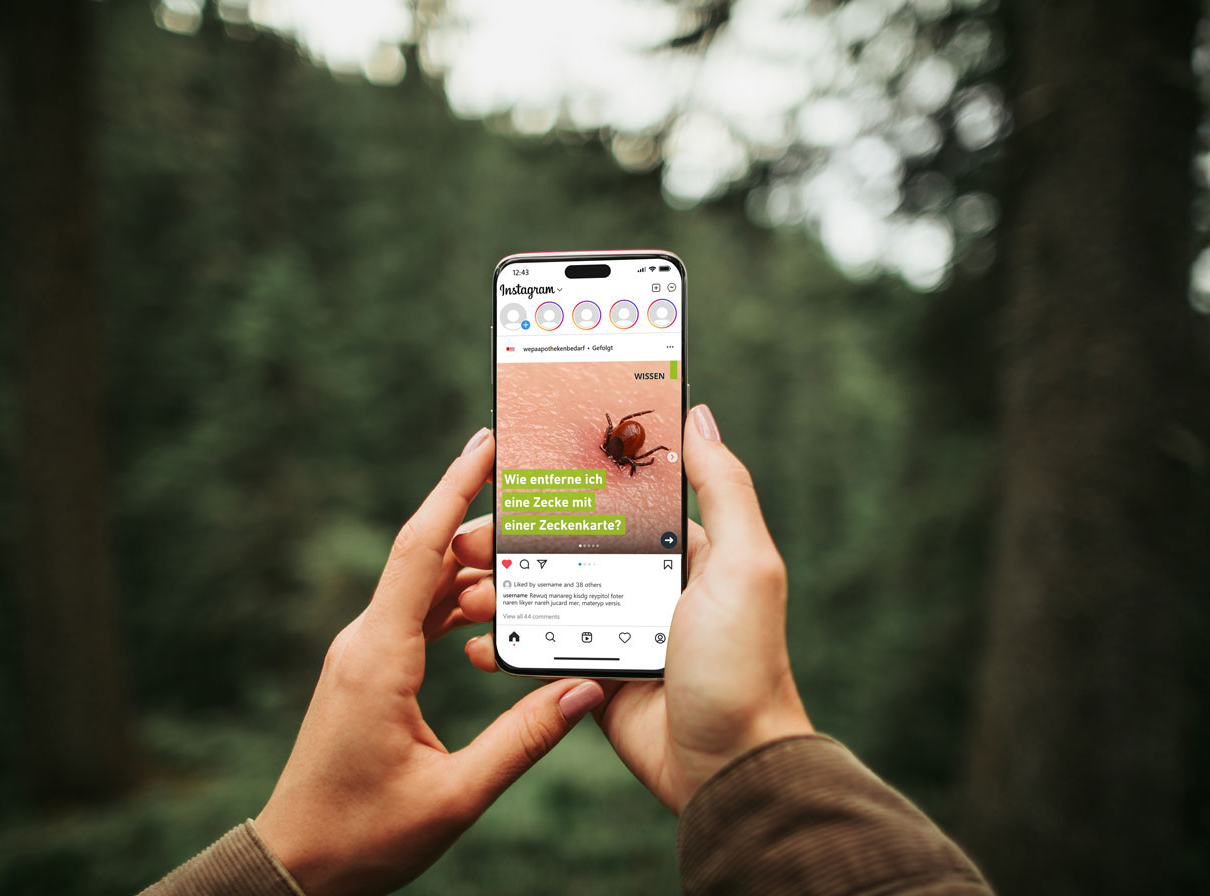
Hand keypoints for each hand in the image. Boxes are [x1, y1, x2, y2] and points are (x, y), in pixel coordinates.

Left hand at [251, 428, 607, 895]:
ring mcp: (361, 658)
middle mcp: (364, 644)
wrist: (298, 865)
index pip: (421, 550)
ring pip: (421, 590)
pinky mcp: (365, 677)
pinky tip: (492, 608)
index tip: (485, 440)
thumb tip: (584, 689)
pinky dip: (454, 607)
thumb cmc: (364, 836)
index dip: (454, 489)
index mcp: (379, 658)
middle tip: (540, 499)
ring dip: (472, 571)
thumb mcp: (456, 796)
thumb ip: (523, 740)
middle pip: (426, 559)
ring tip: (530, 550)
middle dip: (481, 525)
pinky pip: (413, 621)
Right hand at [459, 404, 812, 812]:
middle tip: (468, 540)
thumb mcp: (745, 565)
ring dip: (500, 590)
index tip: (513, 470)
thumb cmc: (743, 663)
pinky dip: (507, 645)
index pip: (615, 500)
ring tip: (464, 592)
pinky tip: (477, 644)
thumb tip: (698, 414)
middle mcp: (650, 586)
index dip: (565, 484)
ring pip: (546, 596)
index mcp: (685, 551)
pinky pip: (542, 650)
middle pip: (567, 546)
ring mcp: (620, 632)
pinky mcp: (596, 677)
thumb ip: (723, 488)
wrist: (729, 766)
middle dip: (512, 540)